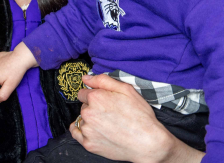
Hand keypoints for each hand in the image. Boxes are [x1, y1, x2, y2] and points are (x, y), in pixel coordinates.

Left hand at [69, 74, 203, 162]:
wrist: (147, 142)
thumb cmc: (139, 115)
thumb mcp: (125, 89)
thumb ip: (103, 80)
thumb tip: (85, 78)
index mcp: (95, 97)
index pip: (83, 92)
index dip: (94, 94)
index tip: (104, 100)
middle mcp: (88, 113)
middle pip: (84, 105)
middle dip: (93, 106)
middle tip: (109, 112)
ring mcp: (87, 130)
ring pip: (82, 119)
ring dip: (90, 119)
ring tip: (106, 123)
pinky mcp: (88, 144)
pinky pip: (76, 133)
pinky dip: (82, 131)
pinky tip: (93, 130)